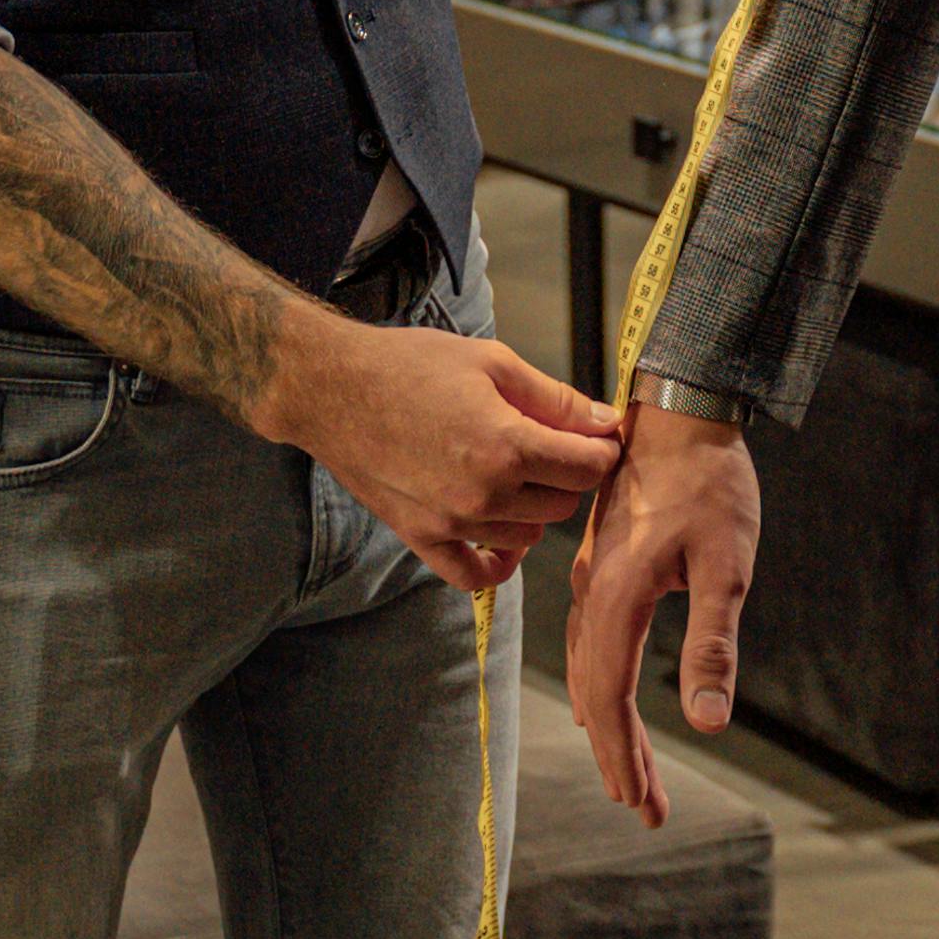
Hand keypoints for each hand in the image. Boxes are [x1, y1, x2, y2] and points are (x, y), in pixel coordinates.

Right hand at [262, 316, 624, 597]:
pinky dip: (496, 563)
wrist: (333, 389)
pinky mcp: (422, 538)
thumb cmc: (410, 365)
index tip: (594, 437)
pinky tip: (501, 538)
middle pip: (563, 503)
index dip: (601, 449)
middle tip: (548, 445)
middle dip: (566, 474)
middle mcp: (485, 494)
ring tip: (513, 474)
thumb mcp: (492, 363)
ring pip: (529, 536)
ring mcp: (452, 523)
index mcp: (508, 444)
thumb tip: (606, 423)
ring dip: (532, 509)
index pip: (590, 468)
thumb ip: (556, 399)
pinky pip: (474, 575)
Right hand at [563, 404, 762, 822]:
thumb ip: (713, 646)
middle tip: (645, 810)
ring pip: (590, 670)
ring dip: (611, 727)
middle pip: (595, 694)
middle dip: (619, 756)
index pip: (610, 697)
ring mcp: (592, 579)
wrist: (681, 410)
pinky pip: (591, 643)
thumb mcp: (727, 567)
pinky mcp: (602, 566)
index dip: (623, 755)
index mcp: (615, 597)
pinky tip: (611, 700)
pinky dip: (602, 686)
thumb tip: (709, 725)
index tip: (642, 804)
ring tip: (632, 773)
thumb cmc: (711, 484)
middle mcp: (591, 594)